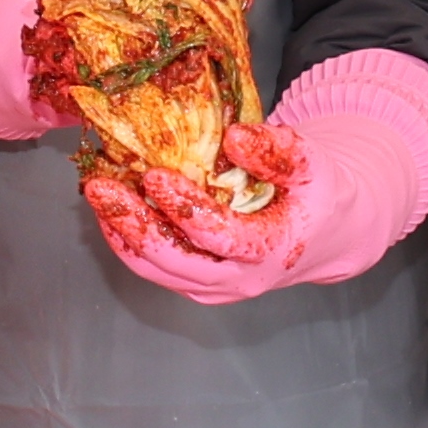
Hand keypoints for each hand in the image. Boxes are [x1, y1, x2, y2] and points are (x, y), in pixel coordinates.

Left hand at [101, 51, 427, 303]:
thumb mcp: (313, 163)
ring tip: (98, 196)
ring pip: (159, 272)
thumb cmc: (319, 194)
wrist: (329, 235)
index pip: (218, 235)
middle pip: (177, 262)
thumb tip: (233, 137)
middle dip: (134, 226)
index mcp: (272, 250)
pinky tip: (113, 213)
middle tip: (102, 189)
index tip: (154, 174)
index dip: (183, 207)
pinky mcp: (201, 288)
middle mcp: (241, 280)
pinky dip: (131, 245)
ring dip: (123, 236)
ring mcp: (218, 289)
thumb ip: (278, 151)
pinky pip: (159, 271)